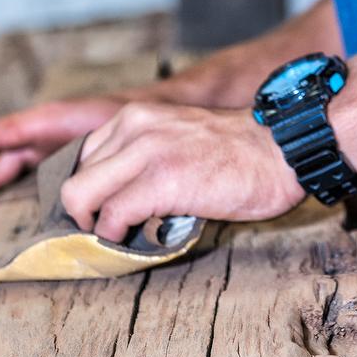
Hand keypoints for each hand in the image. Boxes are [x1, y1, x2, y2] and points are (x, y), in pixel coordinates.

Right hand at [0, 95, 127, 233]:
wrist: (147, 111)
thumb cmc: (121, 115)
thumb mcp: (103, 127)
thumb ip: (81, 147)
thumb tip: (70, 189)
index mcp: (39, 122)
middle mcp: (34, 137)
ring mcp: (43, 153)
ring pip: (7, 180)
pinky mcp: (56, 168)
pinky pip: (27, 187)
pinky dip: (16, 206)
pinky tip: (17, 229)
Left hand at [61, 102, 305, 241]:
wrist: (282, 149)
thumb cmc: (238, 154)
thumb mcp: (178, 139)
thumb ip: (144, 157)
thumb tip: (118, 199)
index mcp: (135, 117)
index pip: (82, 157)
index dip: (89, 192)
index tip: (102, 213)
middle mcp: (133, 126)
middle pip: (73, 178)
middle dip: (83, 213)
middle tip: (106, 232)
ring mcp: (145, 151)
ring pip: (81, 196)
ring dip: (95, 227)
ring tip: (119, 238)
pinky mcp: (161, 180)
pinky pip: (114, 216)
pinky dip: (115, 237)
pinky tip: (134, 240)